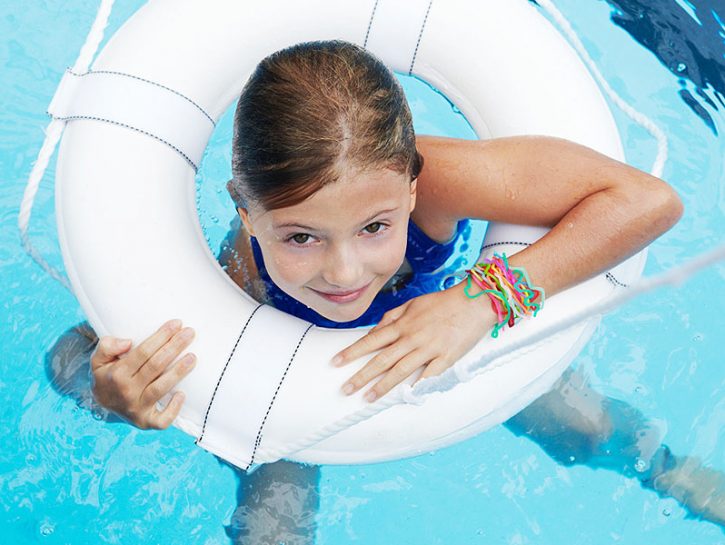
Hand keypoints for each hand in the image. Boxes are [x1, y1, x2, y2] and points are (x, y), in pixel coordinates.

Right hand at [90, 319, 196, 428]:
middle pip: (155, 366)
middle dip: (174, 347)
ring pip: (161, 388)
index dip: (161, 336)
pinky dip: (173, 410)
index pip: (143, 352)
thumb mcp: (98, 359)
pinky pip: (161, 420)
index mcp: (117, 374)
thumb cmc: (107, 376)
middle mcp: (127, 392)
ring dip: (179, 372)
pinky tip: (182, 395)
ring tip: (193, 357)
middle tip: (190, 333)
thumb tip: (127, 342)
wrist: (102, 406)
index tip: (176, 324)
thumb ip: (107, 346)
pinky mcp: (145, 422)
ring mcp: (137, 408)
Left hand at [332, 283, 496, 401]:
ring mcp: (428, 349)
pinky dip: (417, 385)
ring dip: (382, 386)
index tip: (336, 362)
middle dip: (361, 375)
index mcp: (402, 324)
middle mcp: (411, 338)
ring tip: (368, 398)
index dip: (352, 352)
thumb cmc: (443, 302)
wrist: (474, 301)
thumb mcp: (413, 304)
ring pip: (400, 370)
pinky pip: (429, 375)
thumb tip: (376, 330)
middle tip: (345, 389)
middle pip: (381, 359)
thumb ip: (393, 317)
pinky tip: (406, 396)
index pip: (371, 340)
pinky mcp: (446, 357)